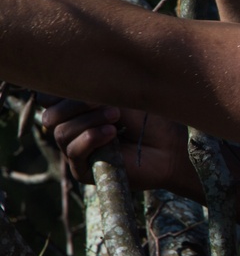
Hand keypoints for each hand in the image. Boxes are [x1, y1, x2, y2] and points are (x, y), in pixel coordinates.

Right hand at [41, 99, 190, 190]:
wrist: (172, 151)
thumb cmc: (155, 122)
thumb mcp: (128, 99)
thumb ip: (100, 93)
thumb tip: (73, 85)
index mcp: (83, 110)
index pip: (52, 99)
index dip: (61, 92)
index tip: (87, 85)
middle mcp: (76, 129)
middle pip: (51, 115)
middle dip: (75, 105)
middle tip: (108, 105)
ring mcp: (79, 150)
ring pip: (61, 132)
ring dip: (88, 121)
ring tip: (116, 118)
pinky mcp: (85, 170)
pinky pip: (73, 152)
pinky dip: (90, 138)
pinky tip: (111, 133)